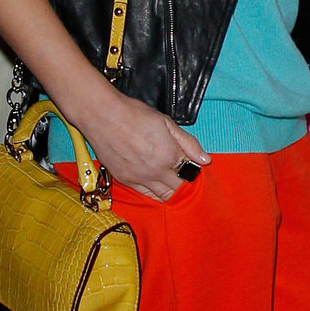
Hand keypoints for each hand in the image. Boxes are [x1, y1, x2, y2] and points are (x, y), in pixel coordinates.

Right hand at [72, 89, 209, 202]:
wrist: (104, 117)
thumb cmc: (136, 115)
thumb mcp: (168, 124)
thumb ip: (188, 143)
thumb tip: (205, 160)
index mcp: (170, 156)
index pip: (189, 173)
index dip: (193, 170)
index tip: (192, 165)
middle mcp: (155, 172)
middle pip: (177, 188)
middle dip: (184, 182)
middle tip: (183, 174)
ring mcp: (138, 179)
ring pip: (161, 195)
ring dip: (170, 190)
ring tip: (172, 180)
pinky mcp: (124, 180)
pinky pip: (144, 194)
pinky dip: (154, 192)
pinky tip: (156, 184)